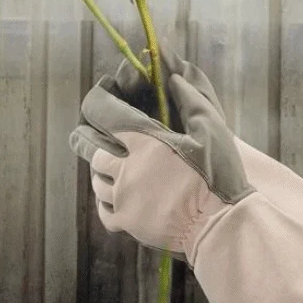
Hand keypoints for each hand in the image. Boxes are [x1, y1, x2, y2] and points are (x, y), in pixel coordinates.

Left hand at [69, 72, 252, 258]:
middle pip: (90, 149)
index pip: (103, 112)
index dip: (96, 100)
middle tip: (82, 132)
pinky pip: (103, 210)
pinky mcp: (128, 223)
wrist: (219, 223)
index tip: (99, 94)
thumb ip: (191, 100)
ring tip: (101, 165)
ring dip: (97, 169)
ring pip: (96, 180)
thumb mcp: (213, 129)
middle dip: (84, 136)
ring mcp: (124, 198)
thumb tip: (173, 79)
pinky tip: (111, 197)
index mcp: (144, 142)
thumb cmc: (219, 175)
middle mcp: (126, 168)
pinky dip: (103, 200)